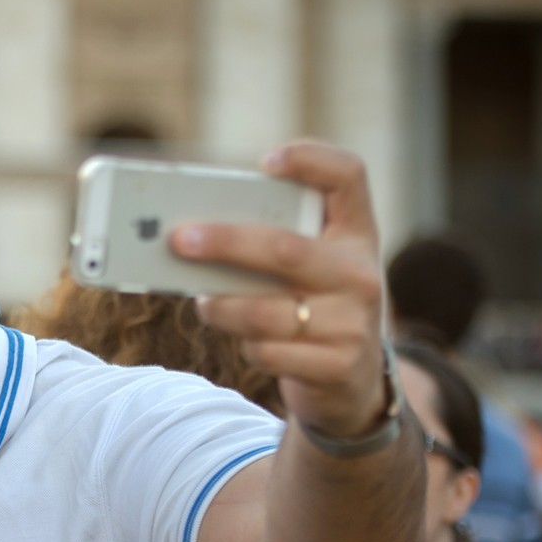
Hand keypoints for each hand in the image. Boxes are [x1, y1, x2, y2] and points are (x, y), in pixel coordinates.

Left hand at [179, 141, 387, 438]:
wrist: (353, 382)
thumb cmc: (313, 307)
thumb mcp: (310, 269)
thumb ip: (271, 245)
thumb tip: (191, 236)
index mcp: (356, 234)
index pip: (349, 177)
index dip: (312, 159)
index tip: (267, 161)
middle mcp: (362, 274)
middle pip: (285, 248)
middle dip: (225, 243)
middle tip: (180, 239)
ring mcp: (354, 323)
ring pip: (264, 311)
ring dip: (220, 306)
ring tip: (203, 301)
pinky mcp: (338, 366)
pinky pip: (268, 352)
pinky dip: (244, 345)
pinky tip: (243, 340)